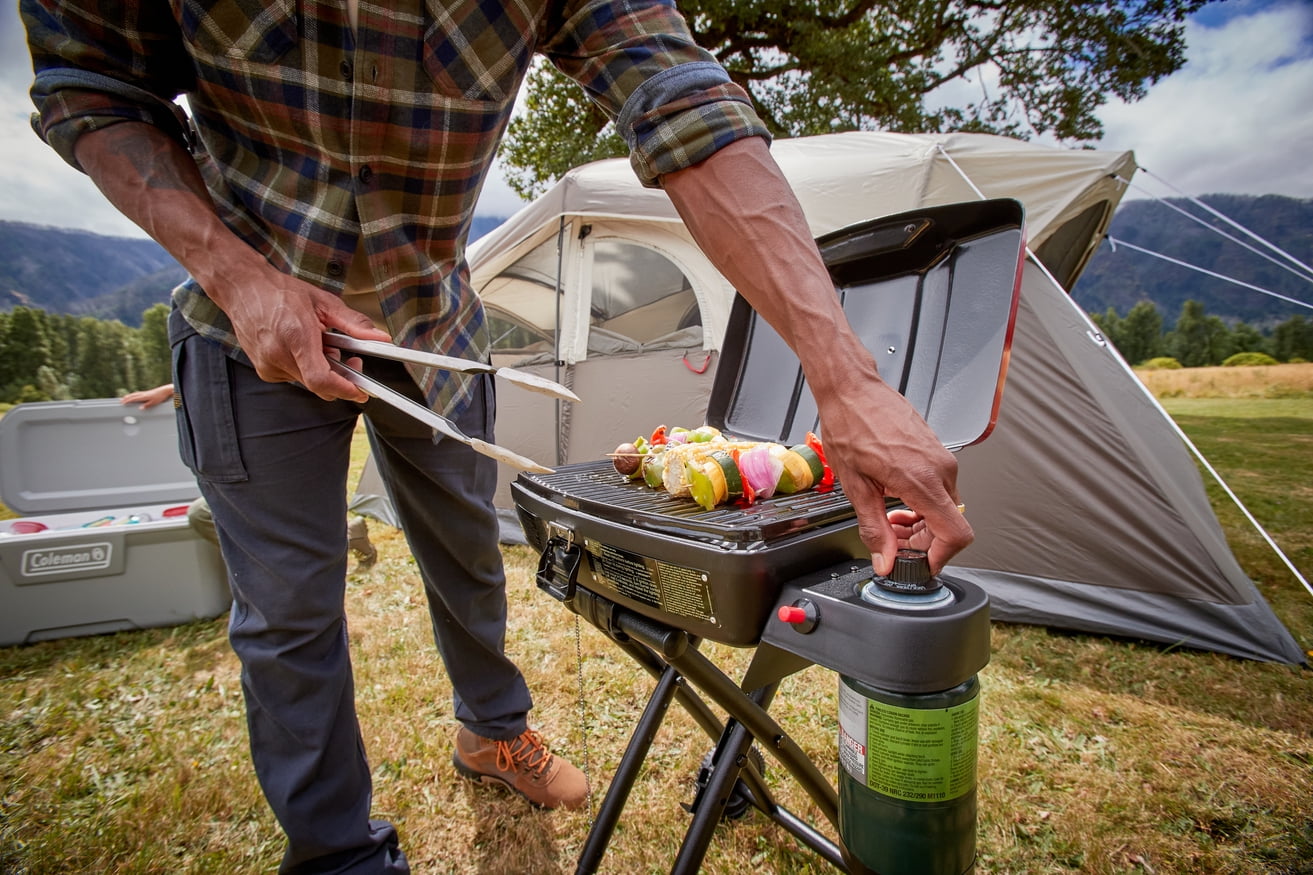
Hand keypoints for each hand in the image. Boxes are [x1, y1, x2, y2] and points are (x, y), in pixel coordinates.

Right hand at [121, 384, 174, 408]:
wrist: (165, 390)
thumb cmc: (160, 396)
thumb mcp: (154, 402)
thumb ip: (146, 405)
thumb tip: (140, 408)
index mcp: (143, 396)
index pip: (133, 399)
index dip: (127, 401)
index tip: (122, 403)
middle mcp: (143, 394)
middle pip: (133, 396)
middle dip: (126, 398)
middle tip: (121, 400)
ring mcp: (145, 393)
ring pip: (135, 394)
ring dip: (129, 396)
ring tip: (125, 397)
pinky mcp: (147, 392)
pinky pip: (138, 393)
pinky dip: (134, 394)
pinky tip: (134, 395)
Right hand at [209, 260, 391, 401]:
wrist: (243, 289)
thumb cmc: (281, 292)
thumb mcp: (324, 303)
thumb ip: (354, 324)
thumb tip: (381, 338)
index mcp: (296, 336)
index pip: (321, 379)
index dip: (345, 389)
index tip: (361, 391)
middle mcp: (278, 355)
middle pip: (319, 384)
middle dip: (339, 376)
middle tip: (348, 357)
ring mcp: (268, 365)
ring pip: (308, 382)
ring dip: (321, 369)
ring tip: (318, 343)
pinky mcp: (264, 370)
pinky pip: (294, 377)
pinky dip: (305, 367)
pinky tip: (300, 347)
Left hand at [814, 372, 972, 575]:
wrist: (852, 388)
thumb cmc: (850, 424)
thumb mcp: (855, 485)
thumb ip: (874, 527)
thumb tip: (885, 559)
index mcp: (922, 480)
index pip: (957, 534)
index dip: (941, 557)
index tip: (921, 564)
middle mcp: (940, 468)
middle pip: (950, 524)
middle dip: (924, 541)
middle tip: (894, 542)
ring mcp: (941, 457)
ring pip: (945, 507)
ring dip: (921, 522)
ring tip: (890, 517)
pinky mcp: (937, 450)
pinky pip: (941, 487)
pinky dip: (922, 502)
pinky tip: (895, 497)